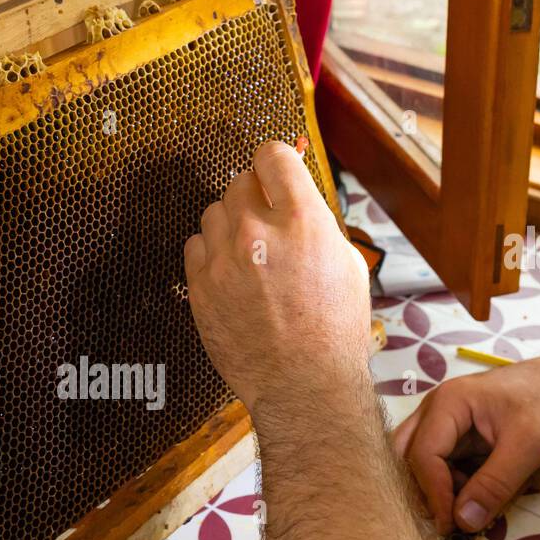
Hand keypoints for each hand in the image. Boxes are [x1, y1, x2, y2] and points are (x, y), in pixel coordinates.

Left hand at [183, 141, 371, 424]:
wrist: (303, 384)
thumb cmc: (333, 329)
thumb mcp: (346, 264)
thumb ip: (315, 222)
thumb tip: (295, 196)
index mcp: (302, 221)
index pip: (272, 155)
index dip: (274, 162)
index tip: (274, 173)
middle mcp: (257, 233)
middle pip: (238, 183)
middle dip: (253, 197)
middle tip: (266, 221)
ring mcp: (223, 261)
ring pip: (212, 213)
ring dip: (229, 224)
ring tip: (249, 253)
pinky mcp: (200, 287)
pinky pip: (194, 247)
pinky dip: (210, 253)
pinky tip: (230, 274)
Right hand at [392, 354, 539, 533]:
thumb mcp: (529, 446)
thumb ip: (495, 484)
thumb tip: (463, 521)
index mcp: (448, 403)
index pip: (423, 454)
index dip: (434, 493)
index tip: (451, 525)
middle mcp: (435, 409)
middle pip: (406, 454)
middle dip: (422, 489)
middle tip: (445, 518)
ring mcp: (443, 421)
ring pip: (419, 460)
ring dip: (437, 487)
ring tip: (470, 503)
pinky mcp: (455, 434)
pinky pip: (440, 463)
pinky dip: (452, 482)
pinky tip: (478, 491)